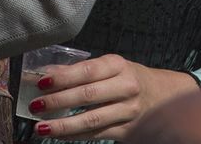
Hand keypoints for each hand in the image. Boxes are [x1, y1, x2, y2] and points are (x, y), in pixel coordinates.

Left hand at [25, 54, 198, 139]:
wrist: (164, 97)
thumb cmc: (128, 78)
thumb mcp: (110, 67)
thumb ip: (80, 70)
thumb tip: (47, 73)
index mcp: (119, 66)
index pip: (87, 71)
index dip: (63, 77)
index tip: (41, 82)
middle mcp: (126, 87)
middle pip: (88, 96)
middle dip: (58, 101)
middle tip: (35, 105)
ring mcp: (128, 111)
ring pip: (91, 120)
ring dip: (63, 125)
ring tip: (41, 127)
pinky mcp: (127, 131)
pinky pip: (97, 134)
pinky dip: (75, 135)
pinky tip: (59, 134)